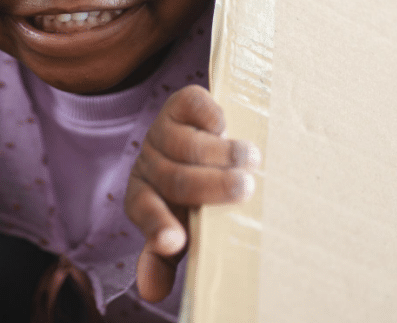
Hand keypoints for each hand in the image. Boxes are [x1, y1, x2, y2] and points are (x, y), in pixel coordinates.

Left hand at [124, 85, 260, 302]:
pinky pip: (192, 106)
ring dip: (220, 151)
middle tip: (244, 188)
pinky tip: (227, 124)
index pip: (145, 214)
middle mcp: (150, 164)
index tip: (176, 242)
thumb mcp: (181, 222)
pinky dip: (211, 116)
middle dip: (210, 184)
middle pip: (174, 178)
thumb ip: (166, 253)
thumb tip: (151, 292)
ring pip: (185, 144)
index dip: (159, 229)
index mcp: (145, 198)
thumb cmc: (193, 191)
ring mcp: (163, 131)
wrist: (199, 136)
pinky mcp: (181, 103)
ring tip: (251, 157)